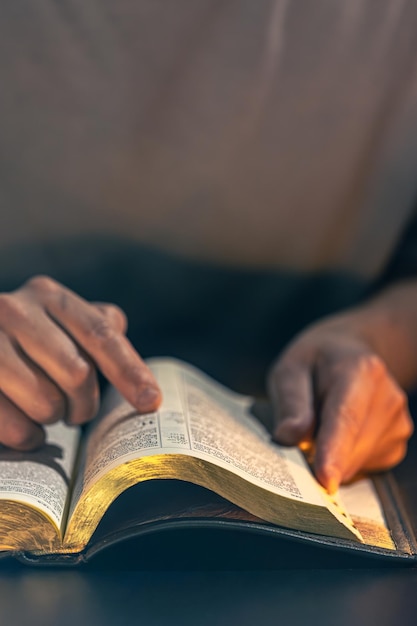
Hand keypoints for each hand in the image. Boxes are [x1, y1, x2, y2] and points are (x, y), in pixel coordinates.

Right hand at [0, 276, 160, 449]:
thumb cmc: (25, 343)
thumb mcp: (59, 324)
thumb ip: (95, 329)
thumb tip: (132, 358)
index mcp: (49, 296)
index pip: (101, 335)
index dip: (130, 371)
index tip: (151, 403)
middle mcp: (15, 311)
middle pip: (77, 373)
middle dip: (84, 404)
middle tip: (76, 412)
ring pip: (46, 403)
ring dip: (53, 419)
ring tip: (45, 412)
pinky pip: (15, 427)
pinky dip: (28, 437)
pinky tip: (26, 429)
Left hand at [267, 313, 413, 491]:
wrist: (350, 355)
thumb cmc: (315, 364)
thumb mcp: (290, 369)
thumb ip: (290, 401)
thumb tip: (290, 436)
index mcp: (360, 370)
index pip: (346, 418)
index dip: (334, 451)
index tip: (325, 479)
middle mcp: (388, 397)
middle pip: (353, 447)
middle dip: (321, 458)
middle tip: (298, 442)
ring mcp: (398, 422)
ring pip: (357, 463)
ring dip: (332, 458)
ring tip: (322, 425)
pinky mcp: (397, 442)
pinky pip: (364, 467)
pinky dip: (344, 461)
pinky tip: (338, 436)